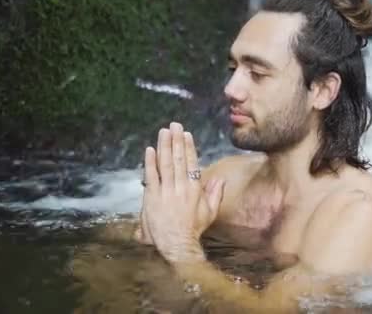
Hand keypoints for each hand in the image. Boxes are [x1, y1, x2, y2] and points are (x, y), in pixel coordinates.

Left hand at [139, 122, 224, 261]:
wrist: (177, 245)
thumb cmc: (193, 229)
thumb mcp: (210, 212)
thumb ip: (215, 194)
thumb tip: (221, 179)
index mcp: (194, 189)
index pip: (191, 163)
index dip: (188, 147)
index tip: (186, 134)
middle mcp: (180, 188)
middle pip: (178, 159)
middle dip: (176, 141)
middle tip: (174, 125)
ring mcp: (166, 192)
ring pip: (165, 164)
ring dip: (164, 146)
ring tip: (164, 132)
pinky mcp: (152, 198)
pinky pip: (151, 176)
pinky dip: (150, 162)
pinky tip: (150, 150)